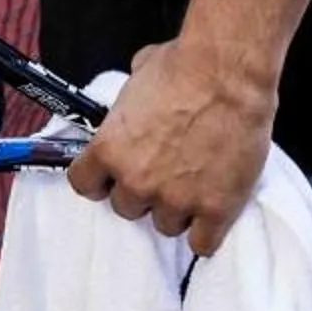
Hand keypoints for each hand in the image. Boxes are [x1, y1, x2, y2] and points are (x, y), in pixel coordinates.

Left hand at [63, 38, 275, 258]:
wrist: (227, 74)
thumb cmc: (184, 66)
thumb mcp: (137, 78)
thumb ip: (129, 107)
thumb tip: (135, 104)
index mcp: (109, 149)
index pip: (84, 184)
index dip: (99, 181)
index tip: (109, 177)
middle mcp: (137, 181)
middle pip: (126, 208)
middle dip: (141, 193)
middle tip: (161, 173)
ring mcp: (176, 199)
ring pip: (165, 226)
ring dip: (175, 210)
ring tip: (192, 186)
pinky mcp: (215, 210)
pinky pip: (202, 244)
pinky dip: (206, 233)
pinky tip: (211, 215)